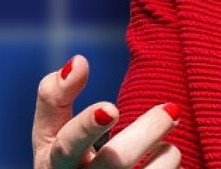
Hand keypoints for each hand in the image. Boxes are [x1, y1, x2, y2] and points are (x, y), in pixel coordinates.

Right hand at [34, 55, 180, 167]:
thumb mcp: (49, 131)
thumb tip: (79, 61)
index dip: (88, 126)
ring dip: (167, 154)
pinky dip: (171, 167)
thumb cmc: (65, 158)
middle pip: (116, 160)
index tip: (111, 108)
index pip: (68, 145)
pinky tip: (166, 161)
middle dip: (147, 131)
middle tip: (172, 110)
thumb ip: (55, 95)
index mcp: (54, 163)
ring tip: (168, 144)